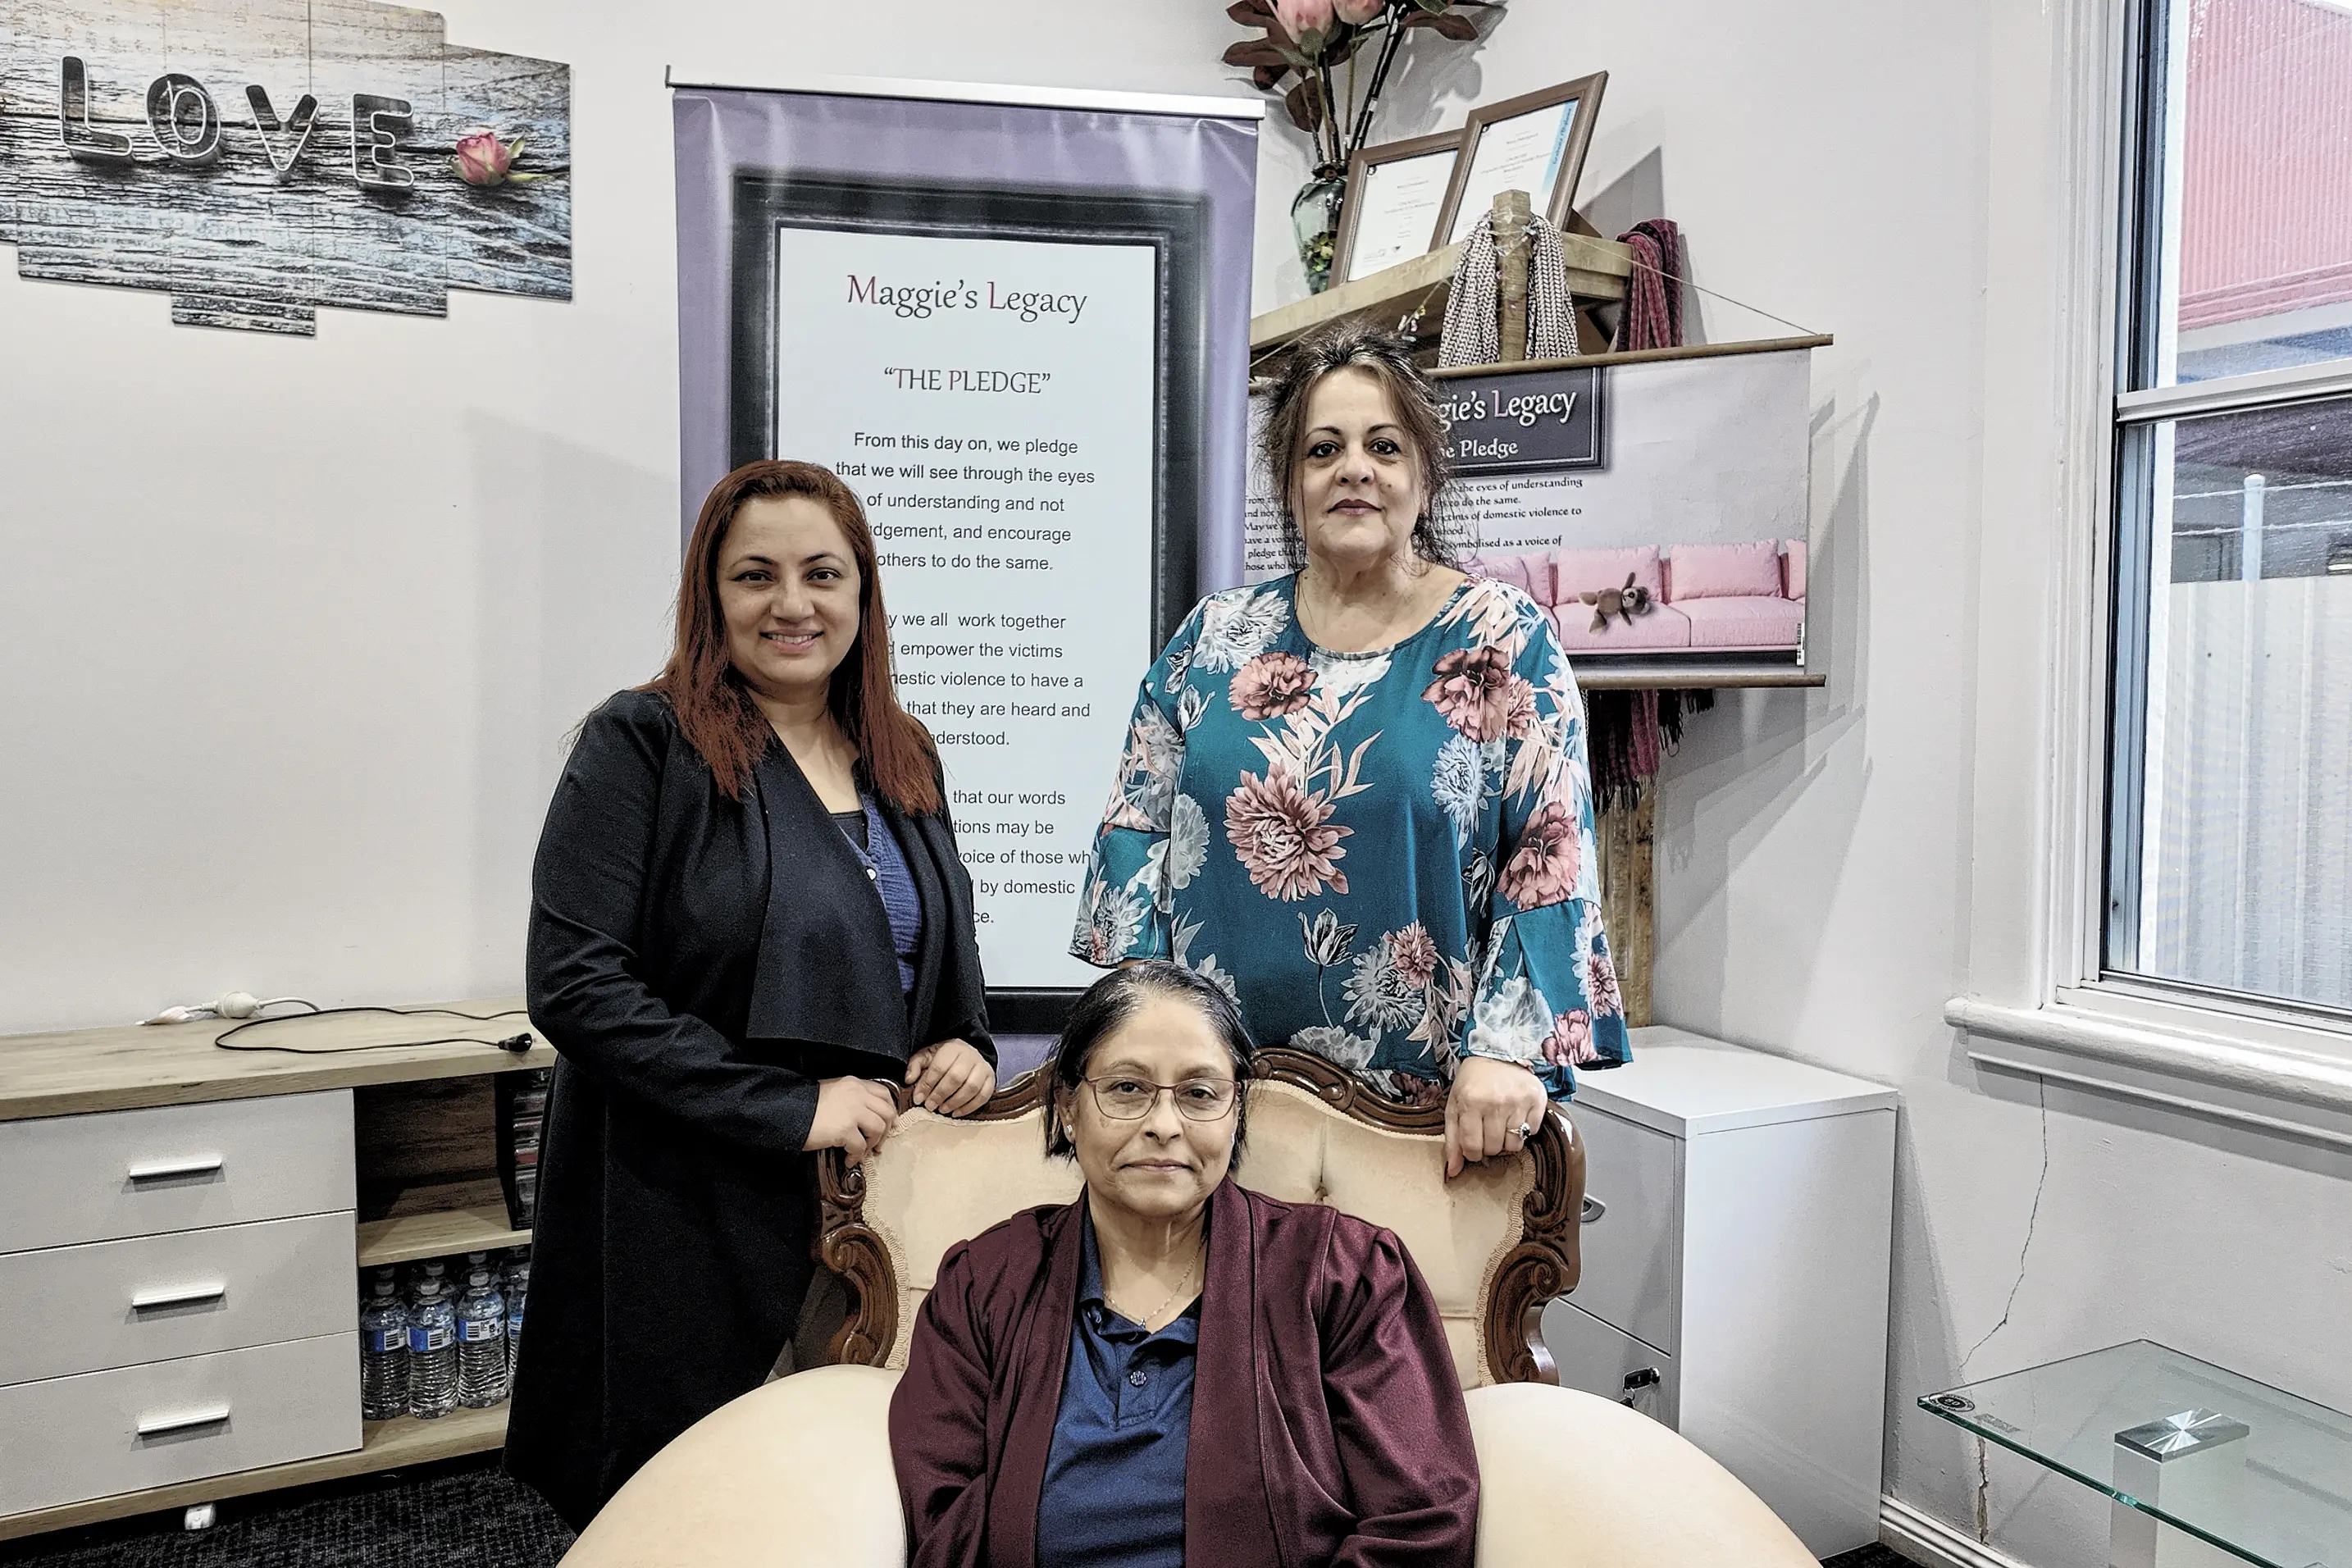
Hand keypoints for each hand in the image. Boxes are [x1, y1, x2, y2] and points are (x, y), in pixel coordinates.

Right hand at [806, 1076, 899, 1165]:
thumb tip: (866, 1116)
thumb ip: (851, 1098)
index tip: (890, 1124)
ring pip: (879, 1128)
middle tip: (878, 1144)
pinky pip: (861, 1146)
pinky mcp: (845, 1129)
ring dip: (873, 1143)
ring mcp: (853, 1111)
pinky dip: (857, 1156)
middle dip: (886, 1130)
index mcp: (854, 1084)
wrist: (788, 1113)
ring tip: (862, 1151)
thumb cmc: (807, 1105)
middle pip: (887, 1111)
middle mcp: (857, 1094)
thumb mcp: (832, 1092)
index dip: (890, 1110)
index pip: (883, 1093)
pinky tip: (848, 1159)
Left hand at [906, 1038, 994, 1116]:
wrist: (968, 1054)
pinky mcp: (991, 1079)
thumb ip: (916, 1066)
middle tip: (930, 1106)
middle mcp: (970, 1056)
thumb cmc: (944, 1058)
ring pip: (971, 1087)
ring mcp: (983, 1067)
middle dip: (940, 1095)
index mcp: (952, 1048)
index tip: (919, 1098)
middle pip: (956, 1077)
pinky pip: (983, 1096)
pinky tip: (956, 1113)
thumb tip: (909, 1080)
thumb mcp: (927, 1056)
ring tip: (942, 1110)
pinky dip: (969, 1107)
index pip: (939, 1067)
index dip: (928, 1084)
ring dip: (955, 1102)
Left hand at [1445, 1055, 1547, 1178]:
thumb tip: (1453, 1172)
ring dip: (1507, 1139)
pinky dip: (1525, 1128)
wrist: (1498, 1053)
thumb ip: (1452, 1140)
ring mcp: (1518, 1101)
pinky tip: (1516, 1114)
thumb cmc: (1473, 1083)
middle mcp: (1495, 1102)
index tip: (1474, 1145)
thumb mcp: (1454, 1107)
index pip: (1472, 1147)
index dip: (1473, 1152)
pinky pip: (1533, 1132)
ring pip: (1515, 1144)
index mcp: (1470, 1103)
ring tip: (1502, 1122)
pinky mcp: (1537, 1099)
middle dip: (1489, 1144)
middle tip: (1488, 1128)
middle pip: (1494, 1148)